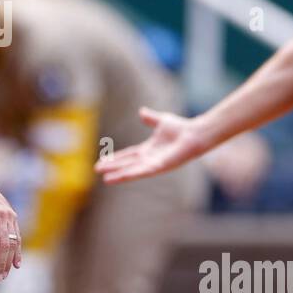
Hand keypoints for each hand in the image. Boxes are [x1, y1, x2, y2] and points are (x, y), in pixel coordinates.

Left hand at [0, 178, 20, 281]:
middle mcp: (0, 214)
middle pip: (5, 242)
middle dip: (2, 262)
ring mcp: (9, 215)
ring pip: (13, 241)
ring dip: (9, 260)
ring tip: (3, 275)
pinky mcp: (12, 216)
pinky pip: (17, 235)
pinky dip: (17, 250)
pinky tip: (15, 264)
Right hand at [94, 108, 211, 184]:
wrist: (195, 133)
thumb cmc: (181, 128)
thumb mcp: (162, 120)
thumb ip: (150, 118)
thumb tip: (141, 111)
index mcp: (148, 149)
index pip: (128, 155)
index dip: (115, 158)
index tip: (101, 162)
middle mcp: (150, 158)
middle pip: (127, 164)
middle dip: (113, 167)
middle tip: (97, 171)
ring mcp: (155, 164)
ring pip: (133, 171)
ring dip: (119, 175)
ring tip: (106, 180)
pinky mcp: (161, 166)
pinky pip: (144, 171)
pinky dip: (132, 174)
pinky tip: (122, 177)